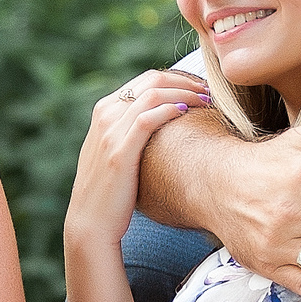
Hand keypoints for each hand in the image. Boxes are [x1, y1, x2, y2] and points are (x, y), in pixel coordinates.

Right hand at [69, 70, 211, 247]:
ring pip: (153, 94)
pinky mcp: (119, 152)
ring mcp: (110, 132)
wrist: (91, 223)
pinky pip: (147, 119)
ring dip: (184, 93)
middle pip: (151, 80)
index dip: (178, 79)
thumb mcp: (115, 152)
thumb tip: (162, 125)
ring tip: (206, 102)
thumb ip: (130, 133)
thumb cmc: (110, 191)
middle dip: (185, 81)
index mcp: (104, 110)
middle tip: (209, 92)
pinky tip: (186, 114)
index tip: (200, 89)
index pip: (145, 79)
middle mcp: (105, 115)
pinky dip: (169, 110)